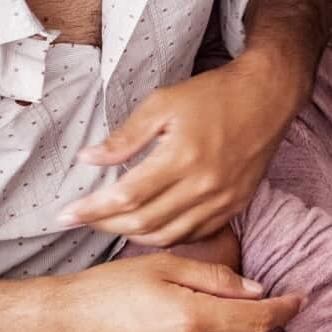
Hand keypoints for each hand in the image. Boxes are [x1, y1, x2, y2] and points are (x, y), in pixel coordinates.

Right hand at [50, 253, 301, 331]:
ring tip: (224, 317)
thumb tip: (257, 291)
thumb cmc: (111, 286)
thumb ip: (216, 278)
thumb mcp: (165, 265)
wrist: (64, 323)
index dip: (286, 308)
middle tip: (256, 301)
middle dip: (263, 322)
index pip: (259, 318)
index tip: (300, 298)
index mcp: (192, 317)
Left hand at [59, 48, 301, 245]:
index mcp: (182, 156)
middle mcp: (204, 185)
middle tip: (81, 220)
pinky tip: (149, 226)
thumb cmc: (214, 95)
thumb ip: (126, 136)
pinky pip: (194, 234)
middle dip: (104, 226)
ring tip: (109, 225)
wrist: (267, 97)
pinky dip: (166, 236)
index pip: (126, 197)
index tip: (64, 215)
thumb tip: (88, 159)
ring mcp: (222, 200)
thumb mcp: (163, 103)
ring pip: (167, 236)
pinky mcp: (235, 206)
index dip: (91, 210)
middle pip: (143, 223)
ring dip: (132, 236)